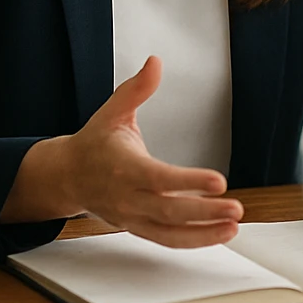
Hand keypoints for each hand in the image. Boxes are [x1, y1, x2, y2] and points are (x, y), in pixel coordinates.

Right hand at [0, 56, 242, 247]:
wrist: (65, 177)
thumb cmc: (93, 143)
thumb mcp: (112, 111)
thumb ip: (136, 89)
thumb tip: (155, 62)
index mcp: (123, 167)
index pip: (159, 178)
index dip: (188, 182)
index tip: (219, 181)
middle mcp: (127, 197)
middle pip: (168, 212)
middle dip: (204, 213)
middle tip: (236, 208)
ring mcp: (131, 217)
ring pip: (168, 233)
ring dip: (203, 234)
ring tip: (234, 226)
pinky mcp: (136, 228)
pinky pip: (165, 239)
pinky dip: (193, 241)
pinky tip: (220, 233)